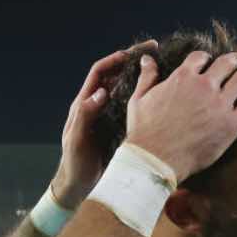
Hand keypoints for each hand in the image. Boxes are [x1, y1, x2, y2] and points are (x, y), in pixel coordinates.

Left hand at [50, 44, 154, 207]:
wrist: (77, 186)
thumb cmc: (74, 164)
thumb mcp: (78, 140)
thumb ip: (85, 116)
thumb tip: (101, 93)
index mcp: (84, 104)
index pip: (99, 73)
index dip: (114, 60)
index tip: (133, 53)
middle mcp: (96, 106)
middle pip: (115, 76)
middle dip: (132, 61)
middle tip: (154, 50)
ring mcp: (107, 116)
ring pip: (125, 90)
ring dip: (140, 76)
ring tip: (161, 67)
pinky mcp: (116, 128)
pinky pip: (131, 107)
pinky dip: (143, 97)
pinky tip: (159, 96)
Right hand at [125, 51, 236, 182]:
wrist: (156, 159)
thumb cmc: (144, 132)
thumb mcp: (139, 99)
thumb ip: (147, 77)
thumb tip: (146, 59)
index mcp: (182, 77)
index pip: (200, 58)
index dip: (205, 58)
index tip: (209, 61)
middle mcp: (204, 85)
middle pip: (225, 64)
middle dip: (233, 60)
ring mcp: (220, 103)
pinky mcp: (231, 123)